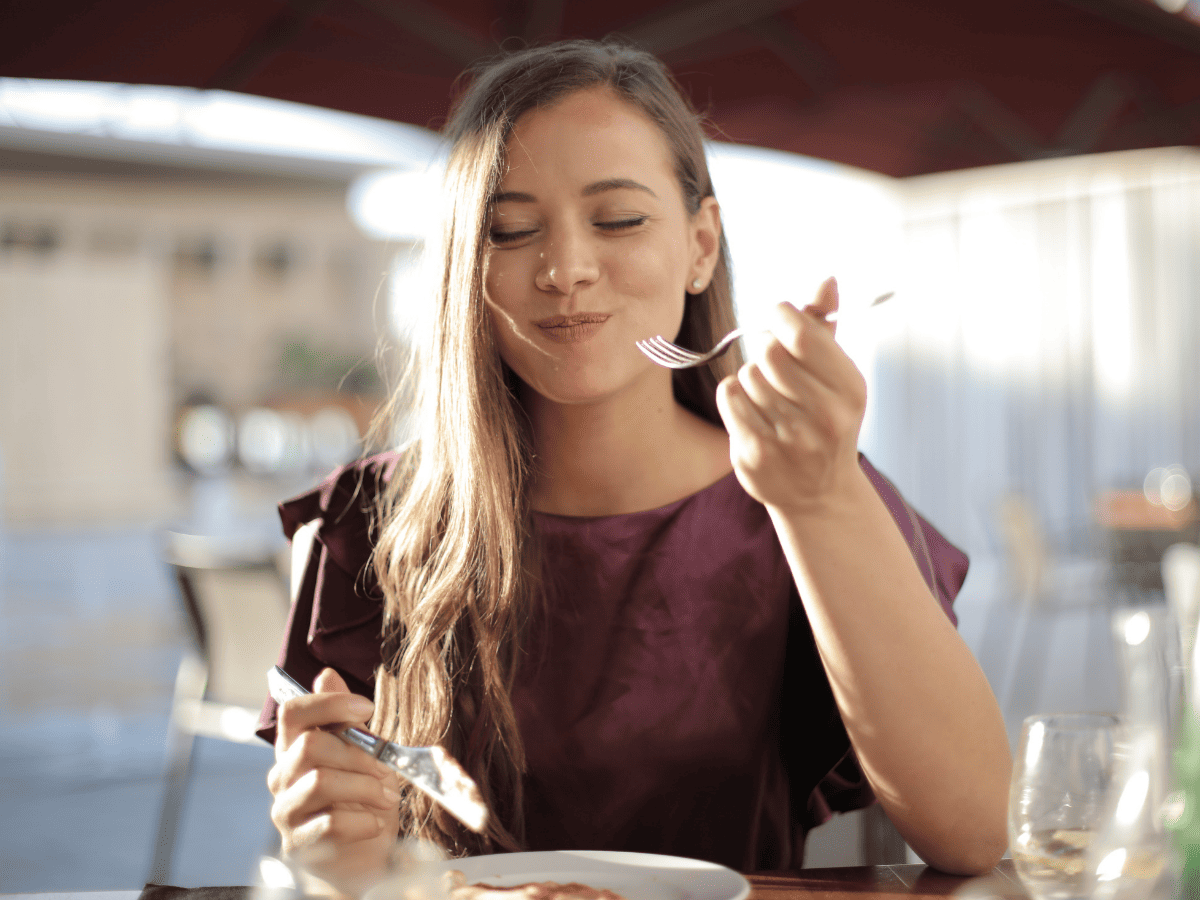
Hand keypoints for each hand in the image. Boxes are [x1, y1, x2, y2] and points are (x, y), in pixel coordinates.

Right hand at [267, 667, 400, 895]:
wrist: (364, 856)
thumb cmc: (363, 800)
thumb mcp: (364, 754)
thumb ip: (345, 719)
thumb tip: (327, 674)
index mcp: (295, 748)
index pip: (293, 712)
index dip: (328, 703)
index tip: (367, 709)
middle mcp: (283, 776)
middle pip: (310, 745)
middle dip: (359, 754)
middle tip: (387, 769)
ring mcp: (286, 811)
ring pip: (319, 781)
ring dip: (364, 787)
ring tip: (386, 797)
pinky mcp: (297, 844)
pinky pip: (328, 823)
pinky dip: (362, 821)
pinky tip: (376, 823)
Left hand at [715, 277, 867, 513]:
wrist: (819, 494)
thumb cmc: (825, 419)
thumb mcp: (836, 375)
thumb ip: (825, 326)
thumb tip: (826, 279)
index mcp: (849, 389)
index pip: (801, 334)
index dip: (780, 315)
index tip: (778, 317)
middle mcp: (824, 416)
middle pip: (768, 352)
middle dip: (766, 350)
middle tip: (773, 364)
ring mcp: (789, 439)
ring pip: (747, 374)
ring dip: (752, 378)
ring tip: (770, 398)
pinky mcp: (755, 454)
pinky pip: (730, 397)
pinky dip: (735, 396)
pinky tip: (752, 412)